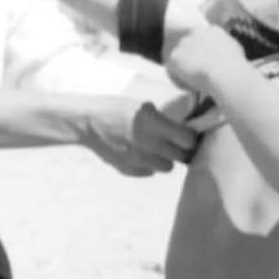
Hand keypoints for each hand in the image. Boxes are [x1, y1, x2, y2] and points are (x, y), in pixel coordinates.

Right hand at [82, 96, 200, 175]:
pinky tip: (140, 152)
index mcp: (154, 124)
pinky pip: (149, 172)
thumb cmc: (116, 107)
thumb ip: (163, 120)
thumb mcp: (143, 106)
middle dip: (181, 150)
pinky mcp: (129, 170)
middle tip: (176, 143)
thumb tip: (184, 129)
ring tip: (156, 147)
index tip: (189, 134)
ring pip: (167, 167)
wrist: (87, 122)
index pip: (188, 140)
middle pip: (181, 156)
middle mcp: (149, 144)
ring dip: (166, 159)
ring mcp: (138, 160)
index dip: (191, 137)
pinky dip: (148, 165)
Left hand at [165, 25, 244, 93]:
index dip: (202, 53)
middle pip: (188, 47)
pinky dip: (180, 81)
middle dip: (191, 60)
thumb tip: (222, 53)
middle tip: (198, 75)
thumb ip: (225, 48)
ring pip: (179, 59)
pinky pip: (173, 71)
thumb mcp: (235, 50)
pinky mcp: (174, 56)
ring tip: (195, 84)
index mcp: (211, 30)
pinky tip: (191, 88)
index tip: (206, 64)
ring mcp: (183, 43)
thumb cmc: (235, 65)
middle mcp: (195, 32)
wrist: (225, 72)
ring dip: (184, 71)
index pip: (201, 39)